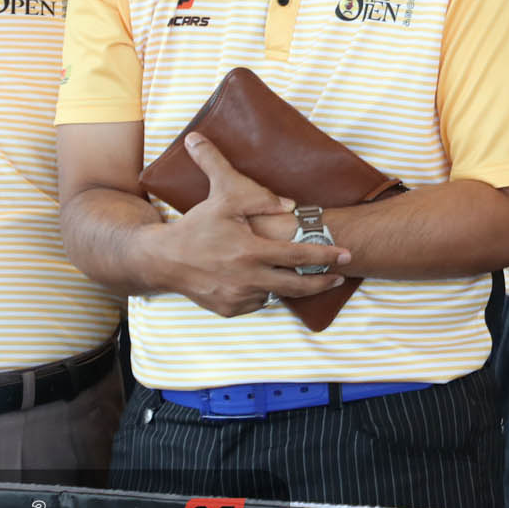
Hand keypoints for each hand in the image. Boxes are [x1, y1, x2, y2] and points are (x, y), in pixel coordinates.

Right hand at [154, 133, 350, 316]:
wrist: (162, 259)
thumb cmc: (196, 225)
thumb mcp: (224, 199)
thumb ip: (260, 198)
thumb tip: (292, 204)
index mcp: (249, 251)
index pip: (298, 256)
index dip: (325, 256)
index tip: (346, 255)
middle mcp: (245, 278)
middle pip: (296, 286)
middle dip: (322, 282)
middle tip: (339, 276)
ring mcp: (236, 297)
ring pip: (275, 294)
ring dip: (290, 285)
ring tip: (305, 276)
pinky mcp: (228, 309)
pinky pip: (257, 302)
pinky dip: (264, 291)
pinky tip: (265, 279)